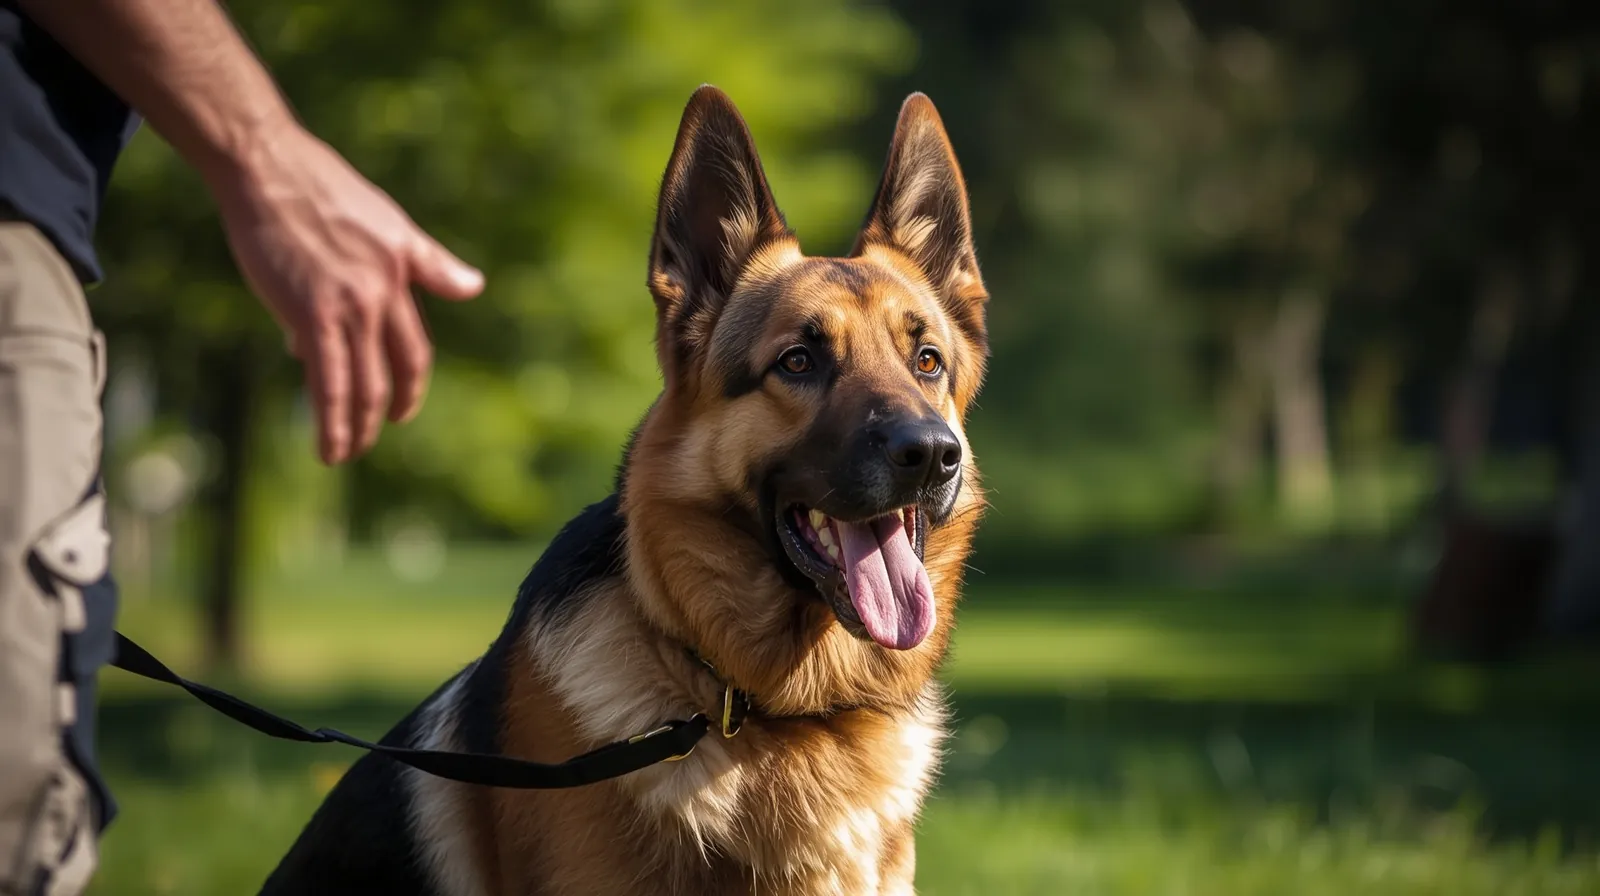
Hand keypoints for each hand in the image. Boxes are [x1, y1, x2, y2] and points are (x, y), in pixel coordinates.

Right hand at [209, 126, 482, 463]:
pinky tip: (328, 447)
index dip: (411, 384)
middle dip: (385, 411)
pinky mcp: (311, 313)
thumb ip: (430, 264)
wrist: (269, 168)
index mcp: (402, 275)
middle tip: (372, 437)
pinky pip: (327, 381)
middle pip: (392, 372)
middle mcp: (382, 295)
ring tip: (346, 454)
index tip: (403, 406)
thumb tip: (474, 287)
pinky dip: (331, 420)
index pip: (415, 347)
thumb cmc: (321, 190)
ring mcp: (350, 306)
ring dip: (356, 427)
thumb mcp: (392, 224)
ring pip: (361, 385)